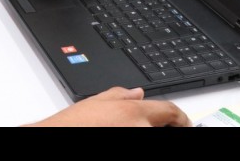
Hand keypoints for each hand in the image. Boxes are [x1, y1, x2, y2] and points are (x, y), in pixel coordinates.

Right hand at [27, 87, 190, 126]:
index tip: (184, 124)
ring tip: (133, 126)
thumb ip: (120, 95)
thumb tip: (137, 93)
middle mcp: (140, 129)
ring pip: (151, 133)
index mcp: (134, 112)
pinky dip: (138, 134)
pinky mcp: (133, 146)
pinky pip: (140, 140)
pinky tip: (123, 131)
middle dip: (166, 128)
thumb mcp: (95, 102)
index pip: (171, 112)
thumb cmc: (72, 125)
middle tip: (165, 128)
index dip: (181, 119)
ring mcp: (136, 140)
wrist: (55, 136)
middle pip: (165, 128)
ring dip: (149, 130)